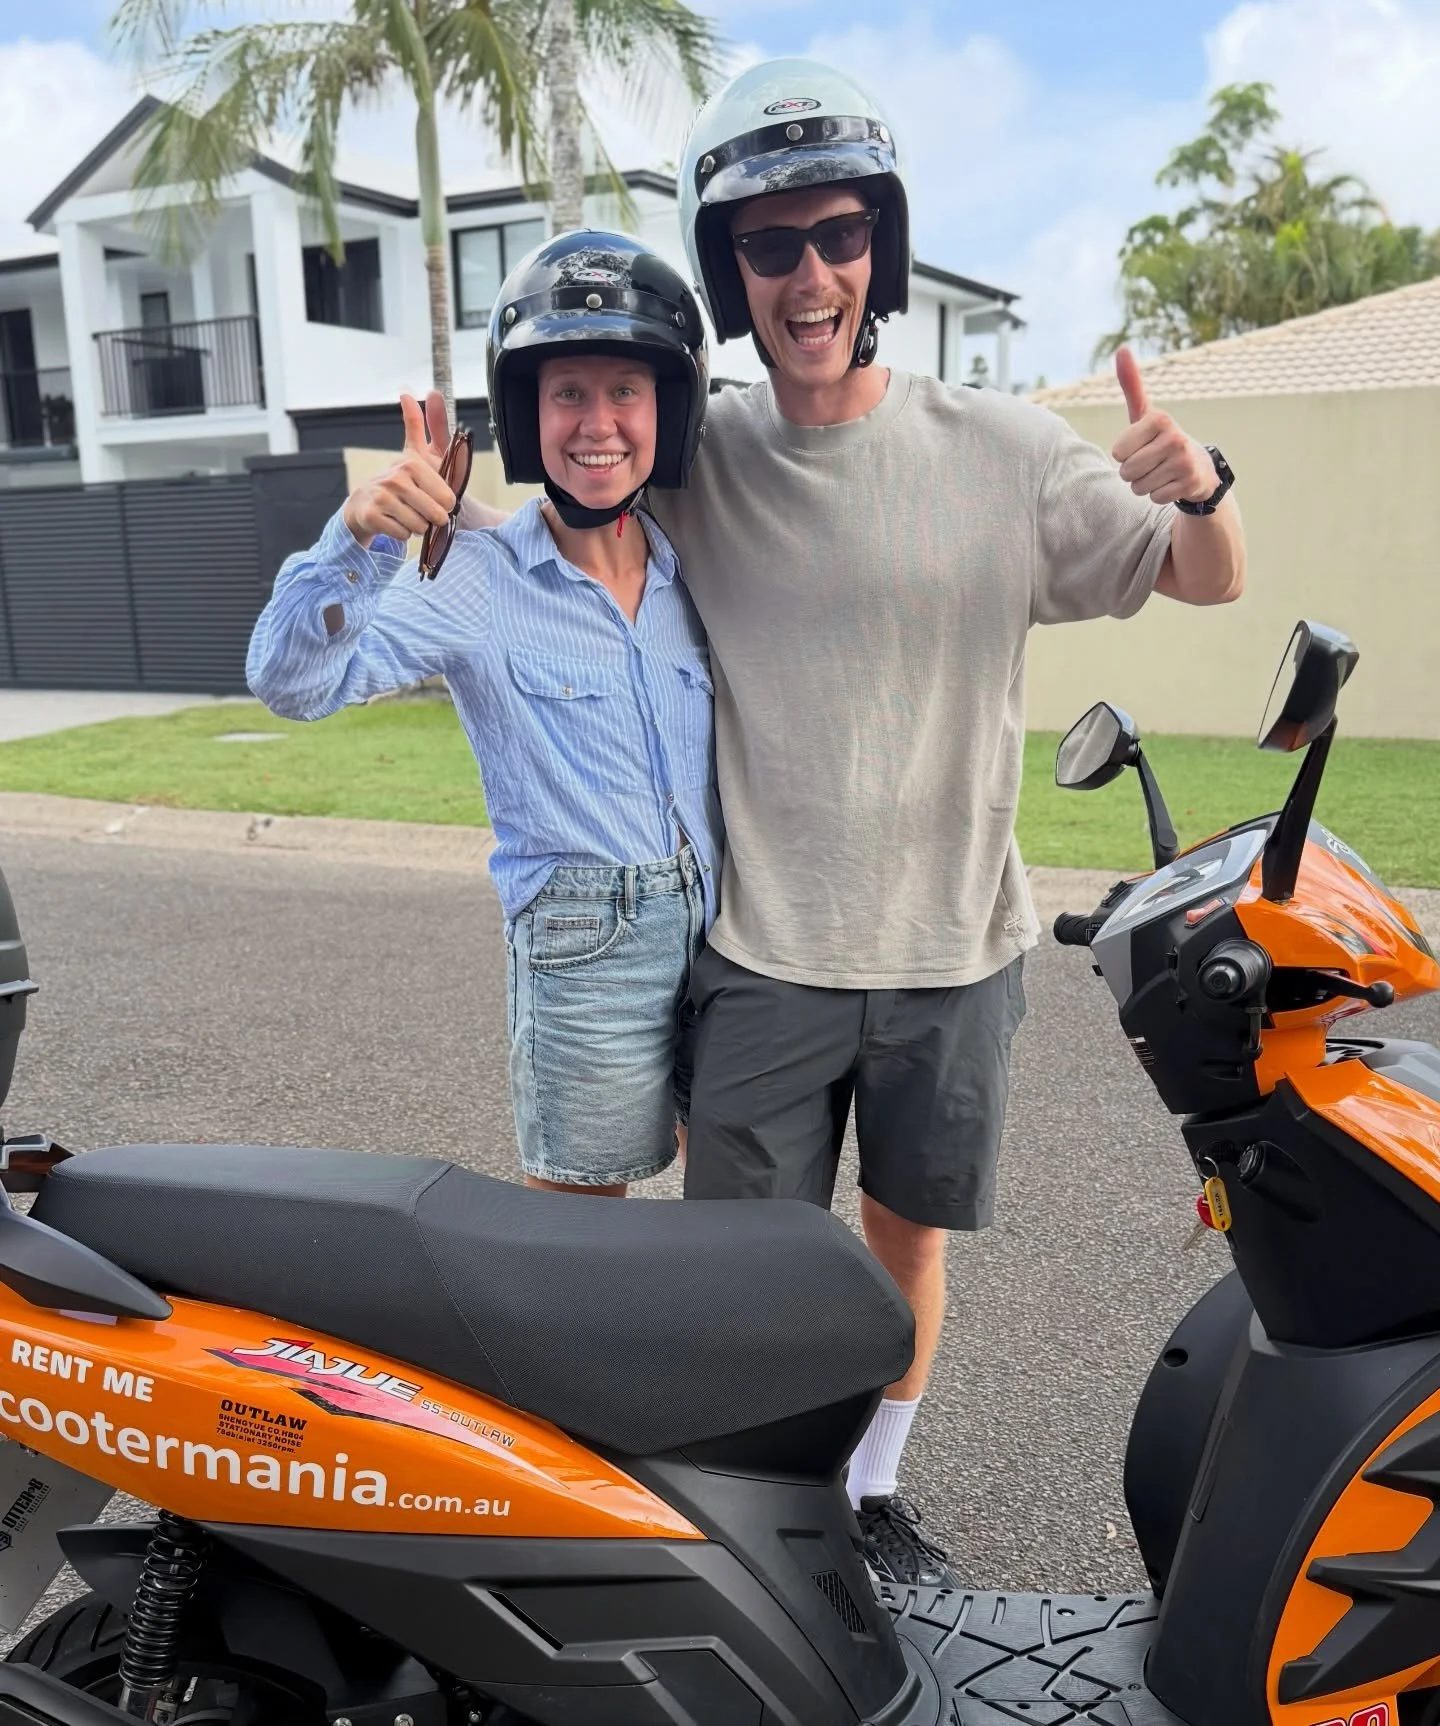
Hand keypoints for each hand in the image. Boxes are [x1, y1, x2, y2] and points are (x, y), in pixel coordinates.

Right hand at [342, 391, 455, 546]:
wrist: (364, 505)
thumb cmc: (401, 482)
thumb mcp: (417, 453)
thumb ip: (428, 426)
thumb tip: (427, 392)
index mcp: (412, 463)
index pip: (447, 497)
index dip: (447, 504)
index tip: (440, 500)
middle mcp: (395, 477)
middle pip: (435, 514)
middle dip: (433, 518)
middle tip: (423, 511)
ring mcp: (382, 496)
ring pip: (419, 526)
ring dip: (417, 527)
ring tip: (407, 514)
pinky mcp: (372, 516)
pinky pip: (402, 535)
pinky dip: (402, 535)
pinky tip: (394, 522)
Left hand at [1110, 348, 1218, 506]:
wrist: (1198, 467)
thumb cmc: (1159, 439)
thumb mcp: (1144, 413)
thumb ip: (1132, 385)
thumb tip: (1122, 349)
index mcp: (1159, 419)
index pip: (1118, 452)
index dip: (1124, 454)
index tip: (1141, 446)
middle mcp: (1174, 437)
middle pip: (1127, 471)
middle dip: (1132, 473)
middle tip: (1151, 462)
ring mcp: (1184, 461)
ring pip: (1139, 487)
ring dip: (1144, 485)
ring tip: (1160, 472)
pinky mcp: (1191, 483)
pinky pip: (1155, 498)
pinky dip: (1159, 495)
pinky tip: (1171, 483)